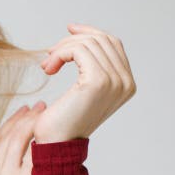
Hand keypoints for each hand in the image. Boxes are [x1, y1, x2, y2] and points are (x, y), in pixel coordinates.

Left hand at [35, 23, 135, 142]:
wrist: (56, 145)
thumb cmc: (63, 120)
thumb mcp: (82, 89)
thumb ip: (91, 65)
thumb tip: (78, 33)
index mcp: (127, 84)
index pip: (113, 43)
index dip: (90, 32)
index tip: (69, 29)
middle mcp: (126, 82)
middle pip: (100, 39)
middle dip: (71, 41)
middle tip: (50, 55)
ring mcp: (115, 81)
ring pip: (87, 43)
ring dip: (61, 49)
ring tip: (47, 66)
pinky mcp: (97, 81)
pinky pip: (78, 50)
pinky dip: (60, 54)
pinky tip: (49, 68)